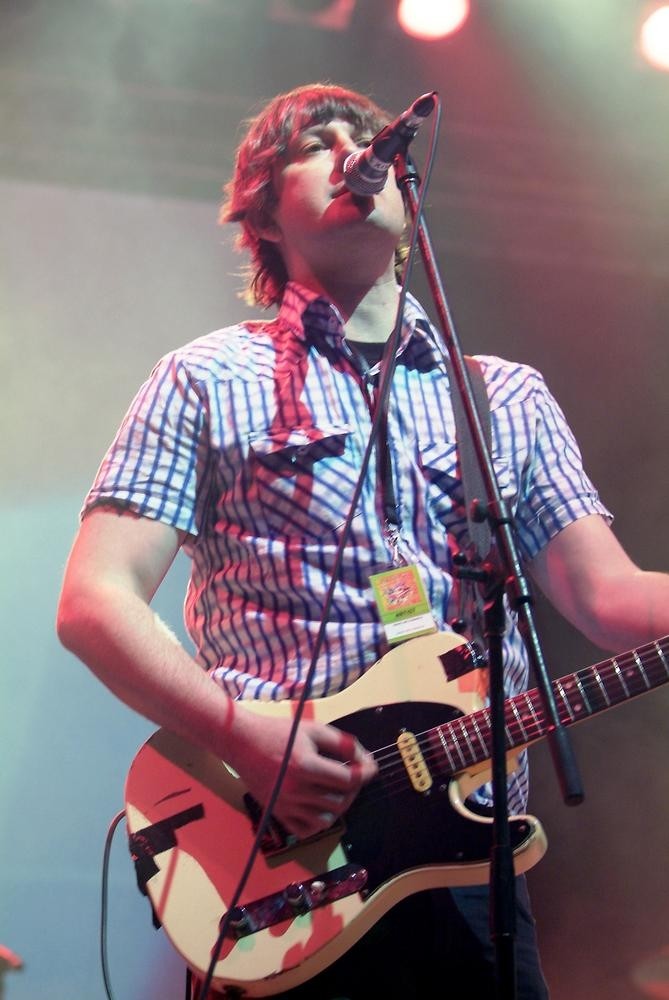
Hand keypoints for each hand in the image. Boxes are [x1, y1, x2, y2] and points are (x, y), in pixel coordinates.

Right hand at [226, 710, 376, 838]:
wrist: (243, 743)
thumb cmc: (279, 733)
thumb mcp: (313, 730)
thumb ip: (342, 743)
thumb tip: (365, 759)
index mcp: (305, 766)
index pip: (348, 779)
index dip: (365, 772)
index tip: (371, 767)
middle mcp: (295, 790)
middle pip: (340, 801)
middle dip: (353, 788)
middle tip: (353, 774)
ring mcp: (285, 806)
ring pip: (327, 819)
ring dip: (339, 805)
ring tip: (338, 790)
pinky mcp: (277, 814)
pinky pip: (306, 831)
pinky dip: (319, 822)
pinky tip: (320, 805)